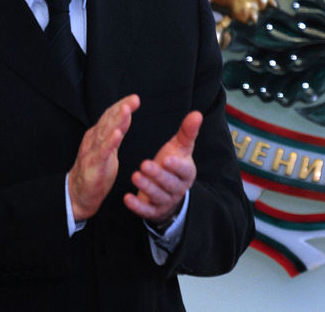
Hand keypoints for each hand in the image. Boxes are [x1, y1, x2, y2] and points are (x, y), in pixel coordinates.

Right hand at [68, 94, 138, 221]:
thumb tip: (127, 114)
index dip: (121, 106)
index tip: (135, 98)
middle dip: (121, 108)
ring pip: (105, 133)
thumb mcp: (108, 147)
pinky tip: (118, 134)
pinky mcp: (93, 165)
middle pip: (107, 120)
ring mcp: (92, 152)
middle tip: (134, 99)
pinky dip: (110, 142)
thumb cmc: (95, 169)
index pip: (109, 116)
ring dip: (116, 120)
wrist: (78, 194)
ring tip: (126, 110)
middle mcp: (93, 140)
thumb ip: (116, 131)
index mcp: (97, 135)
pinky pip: (102, 152)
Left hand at [123, 110, 201, 226]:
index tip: (166, 159)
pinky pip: (146, 211)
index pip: (183, 170)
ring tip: (135, 176)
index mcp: (187, 172)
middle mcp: (178, 188)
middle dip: (157, 175)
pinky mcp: (154, 211)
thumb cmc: (173, 163)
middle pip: (169, 183)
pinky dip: (137, 206)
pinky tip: (127, 198)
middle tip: (144, 164)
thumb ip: (187, 132)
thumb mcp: (180, 147)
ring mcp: (166, 201)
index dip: (175, 166)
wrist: (168, 190)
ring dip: (146, 187)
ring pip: (157, 196)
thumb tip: (197, 113)